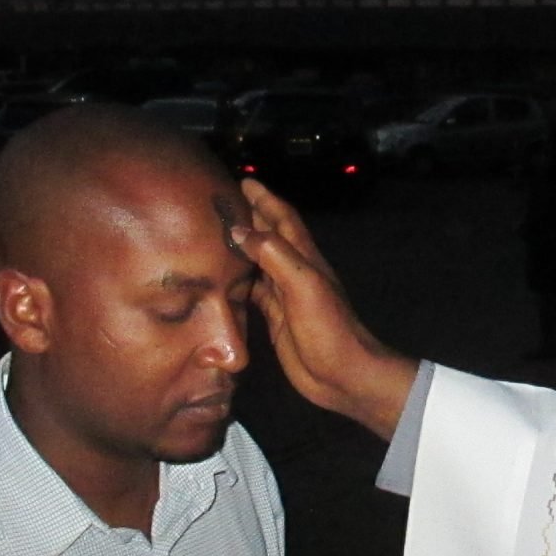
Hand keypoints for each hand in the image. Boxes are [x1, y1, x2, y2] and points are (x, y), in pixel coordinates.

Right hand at [233, 179, 416, 438]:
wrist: (344, 375)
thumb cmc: (329, 328)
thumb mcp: (303, 285)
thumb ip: (273, 255)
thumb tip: (239, 230)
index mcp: (304, 258)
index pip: (282, 219)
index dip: (265, 199)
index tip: (242, 181)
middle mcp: (293, 272)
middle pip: (268, 237)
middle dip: (249, 217)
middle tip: (219, 203)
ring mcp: (284, 296)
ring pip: (258, 263)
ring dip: (240, 248)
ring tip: (212, 236)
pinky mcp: (275, 319)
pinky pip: (252, 292)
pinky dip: (237, 281)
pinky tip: (219, 280)